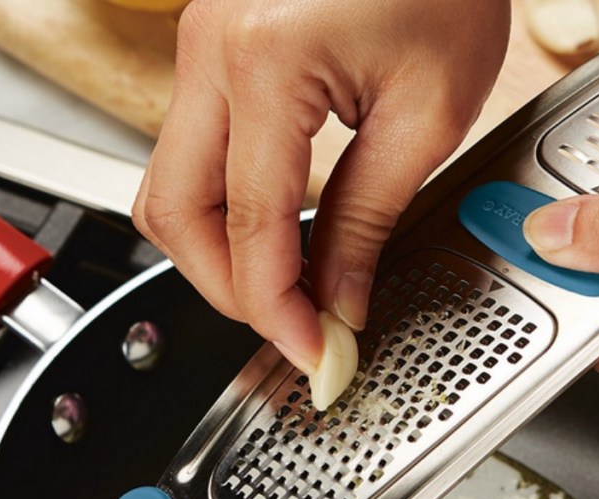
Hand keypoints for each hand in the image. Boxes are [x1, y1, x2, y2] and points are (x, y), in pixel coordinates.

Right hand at [133, 0, 510, 372]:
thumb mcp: (428, 111)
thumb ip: (370, 217)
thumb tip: (338, 300)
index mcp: (265, 60)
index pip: (250, 226)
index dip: (275, 308)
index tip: (312, 352)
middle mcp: (211, 50)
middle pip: (173, 212)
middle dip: (224, 288)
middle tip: (289, 326)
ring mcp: (203, 46)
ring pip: (170, 185)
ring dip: (217, 251)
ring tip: (284, 288)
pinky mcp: (216, 50)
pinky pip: (193, 152)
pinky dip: (225, 207)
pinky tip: (274, 233)